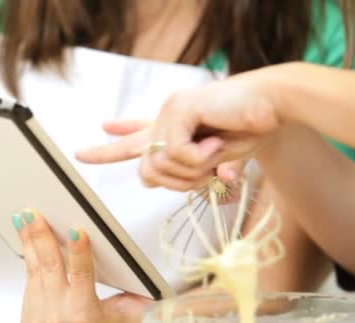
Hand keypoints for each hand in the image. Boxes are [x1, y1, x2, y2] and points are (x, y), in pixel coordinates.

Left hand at [13, 209, 152, 322]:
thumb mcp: (133, 311)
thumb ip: (139, 288)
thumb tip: (142, 259)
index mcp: (86, 316)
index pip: (83, 276)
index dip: (80, 251)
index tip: (77, 229)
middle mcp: (59, 319)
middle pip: (50, 267)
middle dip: (41, 236)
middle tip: (33, 212)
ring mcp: (40, 320)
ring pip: (34, 271)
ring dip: (28, 241)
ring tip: (23, 218)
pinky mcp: (28, 321)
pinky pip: (29, 282)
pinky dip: (29, 258)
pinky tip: (27, 239)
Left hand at [76, 118, 249, 192]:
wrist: (271, 108)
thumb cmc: (249, 130)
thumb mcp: (216, 160)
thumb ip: (191, 171)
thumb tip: (155, 182)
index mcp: (172, 129)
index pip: (134, 140)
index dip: (108, 149)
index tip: (82, 154)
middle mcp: (165, 119)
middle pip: (145, 171)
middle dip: (176, 182)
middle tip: (206, 169)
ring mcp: (169, 112)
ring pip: (160, 166)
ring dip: (194, 170)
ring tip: (217, 149)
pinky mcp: (178, 108)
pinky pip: (174, 152)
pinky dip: (198, 158)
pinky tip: (215, 143)